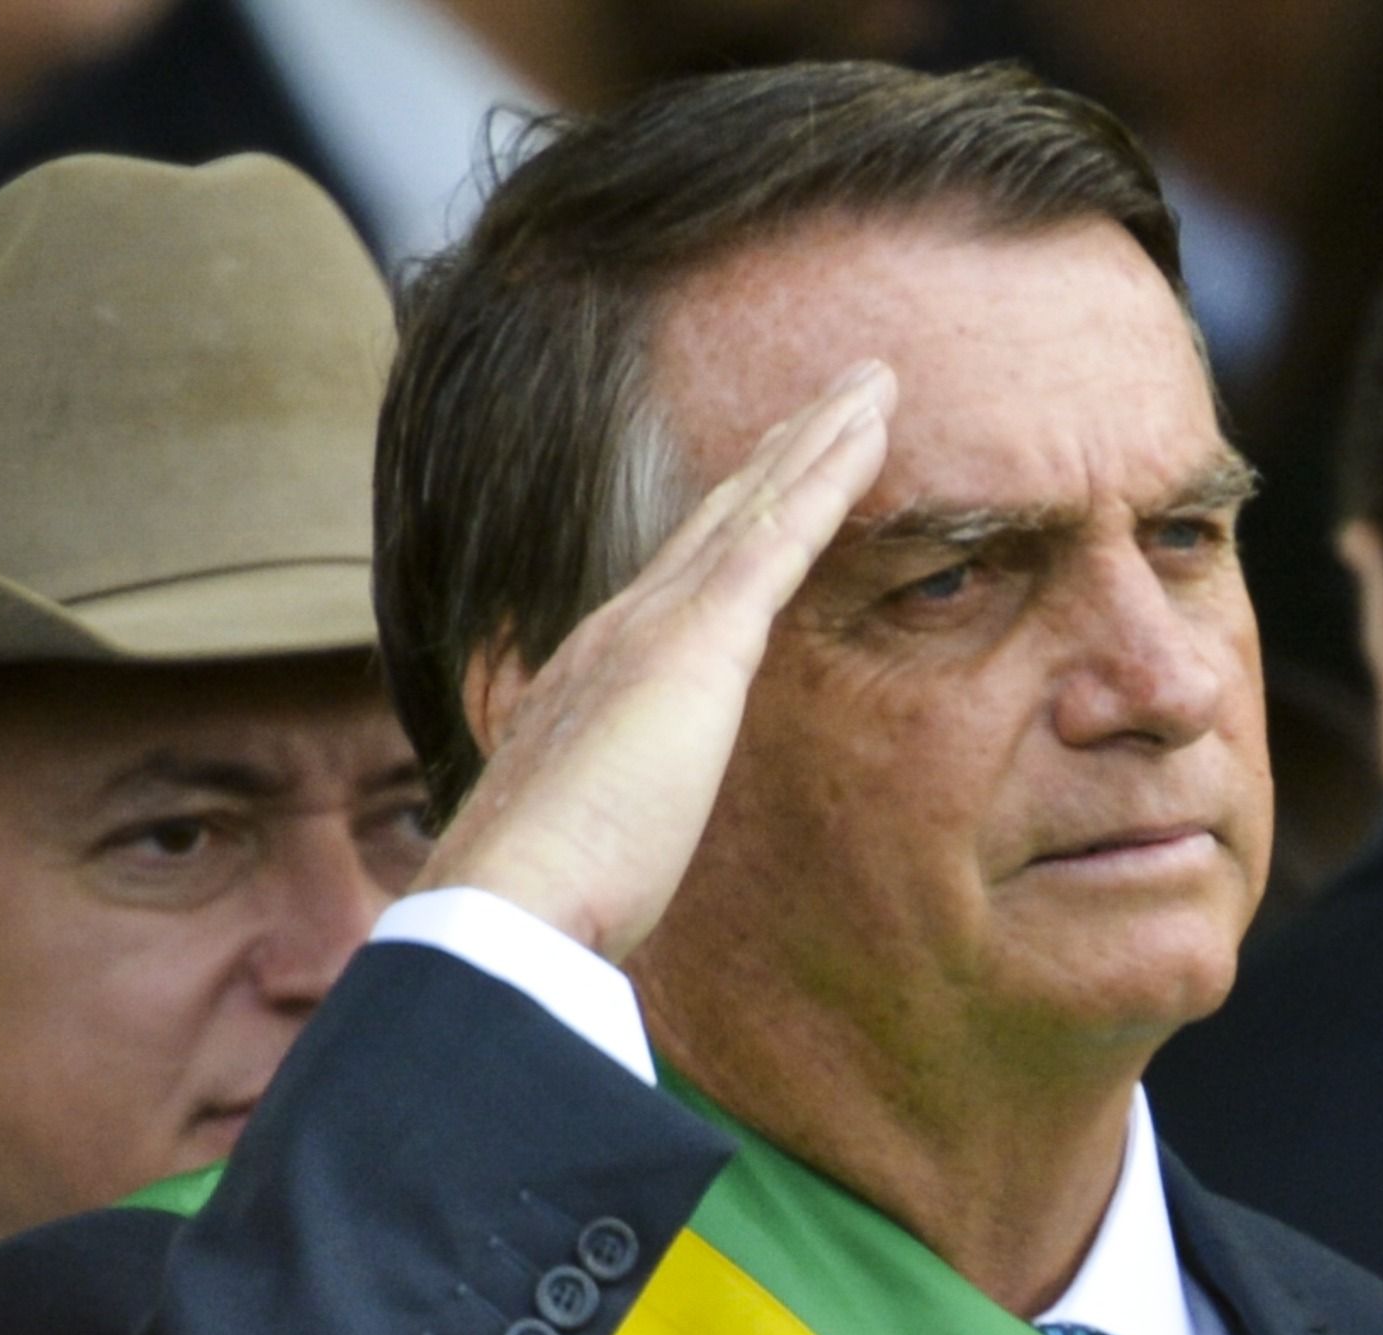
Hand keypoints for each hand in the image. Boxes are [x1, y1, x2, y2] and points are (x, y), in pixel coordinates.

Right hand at [417, 359, 898, 961]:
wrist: (507, 899)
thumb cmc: (540, 902)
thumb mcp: (580, 854)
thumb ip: (603, 836)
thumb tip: (603, 876)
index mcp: (591, 681)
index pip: (677, 583)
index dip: (726, 524)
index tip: (766, 479)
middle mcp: (620, 629)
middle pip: (716, 520)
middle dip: (778, 454)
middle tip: (836, 398)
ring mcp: (659, 626)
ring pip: (755, 505)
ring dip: (817, 438)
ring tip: (874, 385)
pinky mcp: (701, 640)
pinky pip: (782, 533)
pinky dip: (828, 474)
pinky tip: (872, 428)